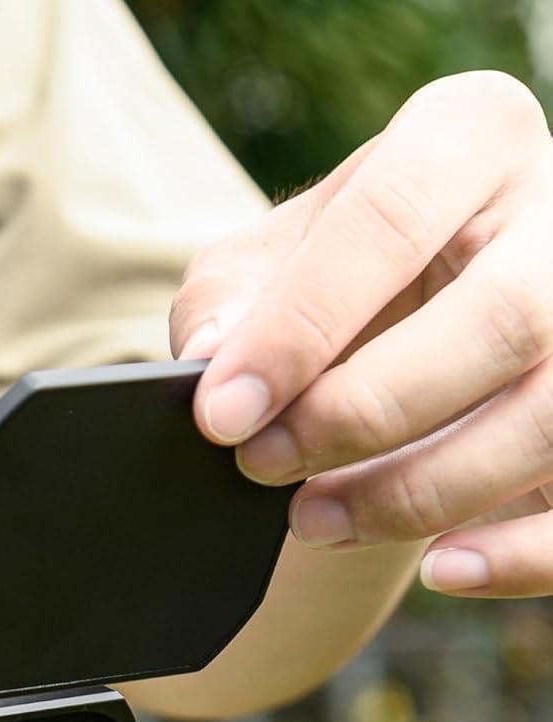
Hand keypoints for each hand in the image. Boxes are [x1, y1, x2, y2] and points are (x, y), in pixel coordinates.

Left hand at [170, 71, 552, 597]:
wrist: (415, 315)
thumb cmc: (333, 282)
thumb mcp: (265, 264)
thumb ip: (232, 301)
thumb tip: (213, 358)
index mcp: (468, 139)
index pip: (389, 221)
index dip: (299, 328)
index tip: (221, 415)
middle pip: (501, 320)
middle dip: (365, 413)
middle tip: (263, 465)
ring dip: (425, 489)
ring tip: (314, 521)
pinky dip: (523, 552)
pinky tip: (444, 569)